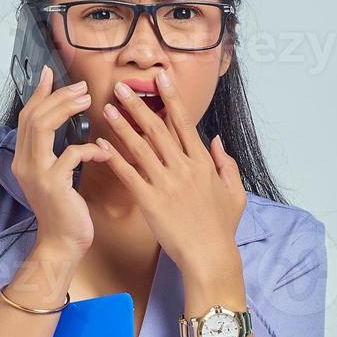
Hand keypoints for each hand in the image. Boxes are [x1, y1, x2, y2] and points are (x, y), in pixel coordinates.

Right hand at [11, 64, 113, 259]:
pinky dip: (90, 148)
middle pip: (34, 115)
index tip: (50, 75)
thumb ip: (55, 151)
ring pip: (44, 126)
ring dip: (67, 110)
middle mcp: (24, 163)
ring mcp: (36, 173)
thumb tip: (66, 122)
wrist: (62, 243)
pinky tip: (105, 152)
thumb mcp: (56, 175)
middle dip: (58, 96)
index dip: (39, 94)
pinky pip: (71, 154)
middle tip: (81, 88)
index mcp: (24, 159)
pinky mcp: (53, 184)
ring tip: (88, 102)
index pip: (27, 116)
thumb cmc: (65, 210)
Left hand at [98, 73, 246, 273]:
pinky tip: (101, 144)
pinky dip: (114, 156)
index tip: (160, 79)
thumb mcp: (235, 192)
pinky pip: (128, 174)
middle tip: (122, 87)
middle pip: (158, 128)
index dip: (171, 98)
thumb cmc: (221, 227)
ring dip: (122, 124)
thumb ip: (225, 163)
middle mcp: (183, 168)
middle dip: (139, 104)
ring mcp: (166, 184)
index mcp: (202, 163)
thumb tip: (215, 139)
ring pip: (140, 146)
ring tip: (108, 108)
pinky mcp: (149, 201)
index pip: (184, 123)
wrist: (209, 256)